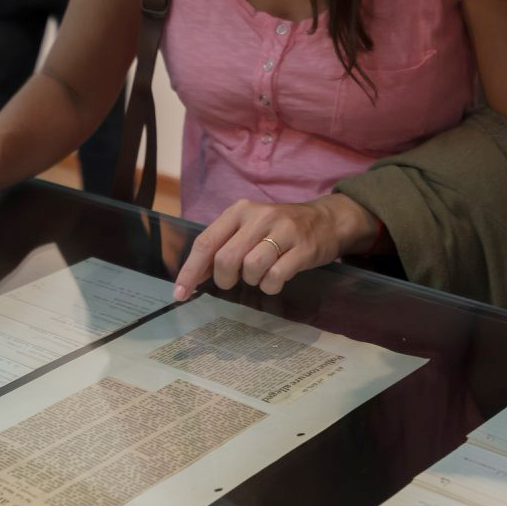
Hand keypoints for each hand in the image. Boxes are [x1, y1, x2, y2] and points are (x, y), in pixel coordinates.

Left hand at [171, 195, 376, 300]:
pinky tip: (275, 280)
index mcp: (240, 211)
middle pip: (226, 259)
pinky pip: (276, 277)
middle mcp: (260, 217)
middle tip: (233, 281)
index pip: (206, 242)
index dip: (190, 271)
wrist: (326, 220)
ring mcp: (284, 231)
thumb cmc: (279, 229)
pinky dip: (270, 286)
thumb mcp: (248, 229)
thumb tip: (192, 277)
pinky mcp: (303, 248)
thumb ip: (222, 247)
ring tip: (260, 275)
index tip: (180, 294)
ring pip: (251, 268)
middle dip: (225, 279)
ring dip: (251, 281)